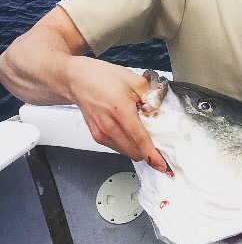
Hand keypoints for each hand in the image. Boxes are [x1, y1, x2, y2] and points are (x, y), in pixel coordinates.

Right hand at [66, 57, 167, 173]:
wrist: (78, 80)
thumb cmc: (104, 78)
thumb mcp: (134, 79)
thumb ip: (151, 96)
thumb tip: (160, 110)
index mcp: (121, 110)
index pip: (140, 139)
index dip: (153, 154)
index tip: (162, 165)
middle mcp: (109, 126)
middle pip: (134, 151)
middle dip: (148, 151)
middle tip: (157, 141)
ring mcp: (101, 133)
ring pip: (126, 151)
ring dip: (137, 148)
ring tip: (142, 130)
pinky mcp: (97, 136)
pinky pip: (118, 147)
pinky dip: (128, 144)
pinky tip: (130, 130)